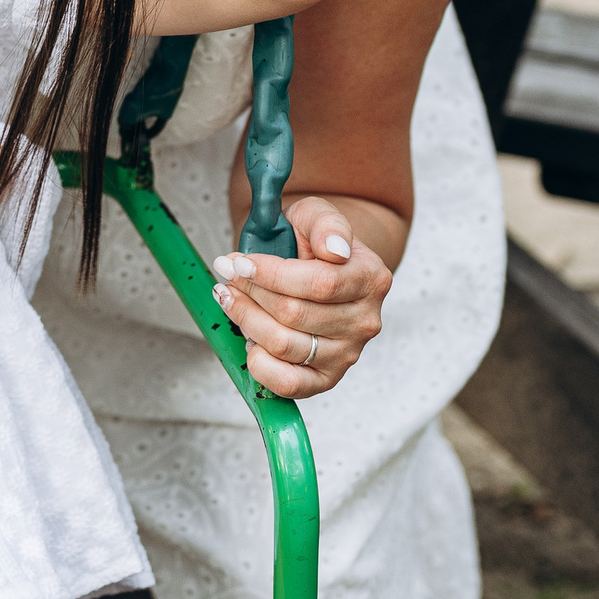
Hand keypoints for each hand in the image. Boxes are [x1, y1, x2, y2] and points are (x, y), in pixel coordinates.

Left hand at [208, 196, 391, 398]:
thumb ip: (326, 223)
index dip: (270, 275)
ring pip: (284, 345)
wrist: (317, 267)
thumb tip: (334, 249)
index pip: (318, 283)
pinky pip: (288, 384)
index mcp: (371, 278)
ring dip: (246, 320)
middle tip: (227, 276)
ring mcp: (348, 354)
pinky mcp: (326, 379)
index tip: (238, 263)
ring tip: (230, 299)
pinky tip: (250, 338)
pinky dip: (259, 363)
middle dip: (250, 293)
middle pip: (294, 314)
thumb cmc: (312, 242)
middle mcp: (365, 320)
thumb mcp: (317, 215)